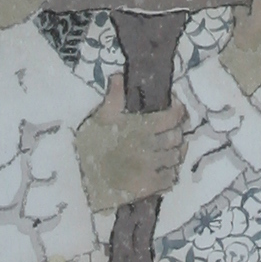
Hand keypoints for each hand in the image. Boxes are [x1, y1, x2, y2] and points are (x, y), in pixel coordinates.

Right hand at [75, 77, 188, 211]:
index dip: (178, 110)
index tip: (175, 106)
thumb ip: (114, 96)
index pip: (173, 116)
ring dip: (176, 152)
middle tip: (173, 129)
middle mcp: (150, 146)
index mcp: (141, 127)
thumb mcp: (101, 116)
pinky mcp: (148, 186)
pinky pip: (170, 178)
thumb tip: (119, 75)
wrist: (81, 176)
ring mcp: (150, 167)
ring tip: (171, 148)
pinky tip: (165, 168)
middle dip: (177, 132)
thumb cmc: (92, 143)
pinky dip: (171, 172)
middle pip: (176, 138)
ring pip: (175, 158)